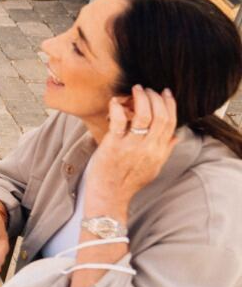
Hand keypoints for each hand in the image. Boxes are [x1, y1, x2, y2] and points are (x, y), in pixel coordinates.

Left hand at [81, 85, 178, 209]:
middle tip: (148, 89)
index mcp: (159, 152)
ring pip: (144, 116)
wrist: (109, 197)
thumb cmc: (128, 183)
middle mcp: (149, 148)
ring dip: (141, 98)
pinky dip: (117, 108)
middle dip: (156, 98)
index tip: (166, 92)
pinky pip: (118, 122)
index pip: (171, 122)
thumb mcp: (153, 168)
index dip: (170, 104)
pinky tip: (115, 101)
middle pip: (160, 116)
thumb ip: (166, 150)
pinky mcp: (113, 146)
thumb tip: (177, 136)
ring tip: (136, 89)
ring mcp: (131, 147)